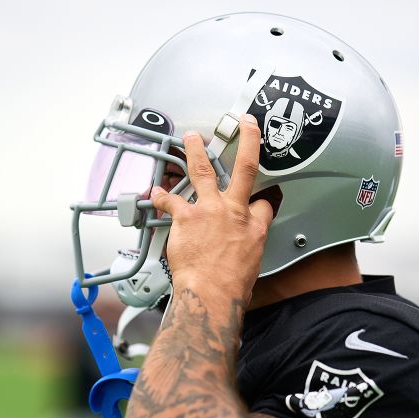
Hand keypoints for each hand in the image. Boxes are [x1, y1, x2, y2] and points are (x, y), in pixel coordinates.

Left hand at [150, 114, 274, 302]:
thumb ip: (249, 247)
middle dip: (246, 141)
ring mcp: (209, 211)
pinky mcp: (186, 217)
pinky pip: (170, 200)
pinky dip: (159, 195)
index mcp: (255, 225)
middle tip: (245, 124)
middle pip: (244, 168)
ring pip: (202, 172)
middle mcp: (234, 211)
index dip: (264, 197)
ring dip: (195, 151)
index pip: (265, 202)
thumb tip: (244, 250)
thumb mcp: (253, 263)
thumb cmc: (230, 286)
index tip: (264, 195)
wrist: (211, 293)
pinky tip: (154, 192)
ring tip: (191, 138)